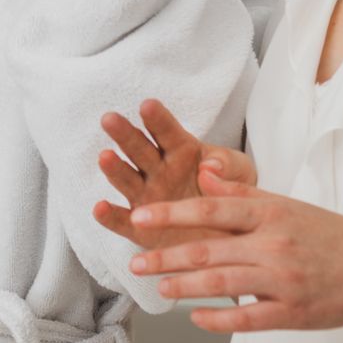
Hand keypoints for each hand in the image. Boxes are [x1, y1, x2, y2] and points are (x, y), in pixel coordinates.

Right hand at [93, 98, 254, 248]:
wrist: (231, 237)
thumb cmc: (233, 195)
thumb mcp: (242, 175)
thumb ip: (229, 166)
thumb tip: (210, 165)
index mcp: (181, 152)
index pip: (168, 132)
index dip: (158, 119)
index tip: (148, 105)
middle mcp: (158, 171)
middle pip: (139, 150)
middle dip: (125, 134)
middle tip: (110, 118)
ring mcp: (147, 199)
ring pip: (127, 180)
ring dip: (115, 169)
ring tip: (105, 156)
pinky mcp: (141, 229)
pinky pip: (122, 222)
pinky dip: (110, 216)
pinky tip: (100, 208)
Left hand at [125, 168, 342, 332]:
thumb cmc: (330, 235)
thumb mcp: (287, 204)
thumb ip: (242, 194)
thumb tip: (203, 175)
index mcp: (271, 213)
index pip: (211, 210)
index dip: (171, 213)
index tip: (140, 217)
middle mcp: (275, 245)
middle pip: (208, 250)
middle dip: (165, 257)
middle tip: (134, 263)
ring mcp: (284, 281)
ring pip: (222, 285)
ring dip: (184, 287)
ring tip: (159, 287)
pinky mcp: (293, 314)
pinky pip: (248, 319)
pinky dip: (218, 319)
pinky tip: (196, 318)